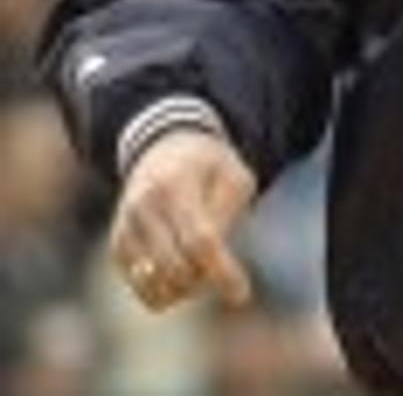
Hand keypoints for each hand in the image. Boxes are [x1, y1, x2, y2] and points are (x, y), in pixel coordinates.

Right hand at [110, 130, 257, 312]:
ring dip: (184, 290)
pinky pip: (141, 287)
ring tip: (203, 269)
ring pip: (153, 284)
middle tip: (223, 272)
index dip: (222, 272)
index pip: (200, 241)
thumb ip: (227, 216)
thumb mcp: (234, 177)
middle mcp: (142, 208)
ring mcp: (125, 228)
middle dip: (204, 280)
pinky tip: (184, 273)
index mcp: (176, 186)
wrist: (165, 149)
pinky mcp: (118, 247)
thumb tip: (213, 263)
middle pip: (175, 268)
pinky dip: (165, 290)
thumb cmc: (211, 167)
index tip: (241, 296)